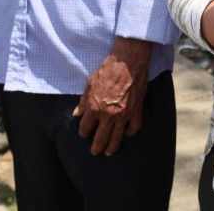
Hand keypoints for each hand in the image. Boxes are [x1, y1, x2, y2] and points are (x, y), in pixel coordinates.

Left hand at [73, 38, 151, 155]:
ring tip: (109, 152)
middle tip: (95, 152)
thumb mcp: (90, 83)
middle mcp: (108, 115)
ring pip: (117, 137)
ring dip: (112, 147)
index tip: (84, 132)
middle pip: (100, 138)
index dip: (83, 132)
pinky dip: (130, 133)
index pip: (85, 128)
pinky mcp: (136, 110)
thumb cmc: (107, 70)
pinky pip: (134, 128)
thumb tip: (77, 114)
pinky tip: (126, 134)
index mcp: (94, 108)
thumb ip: (83, 101)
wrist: (127, 61)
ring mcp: (123, 115)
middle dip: (96, 147)